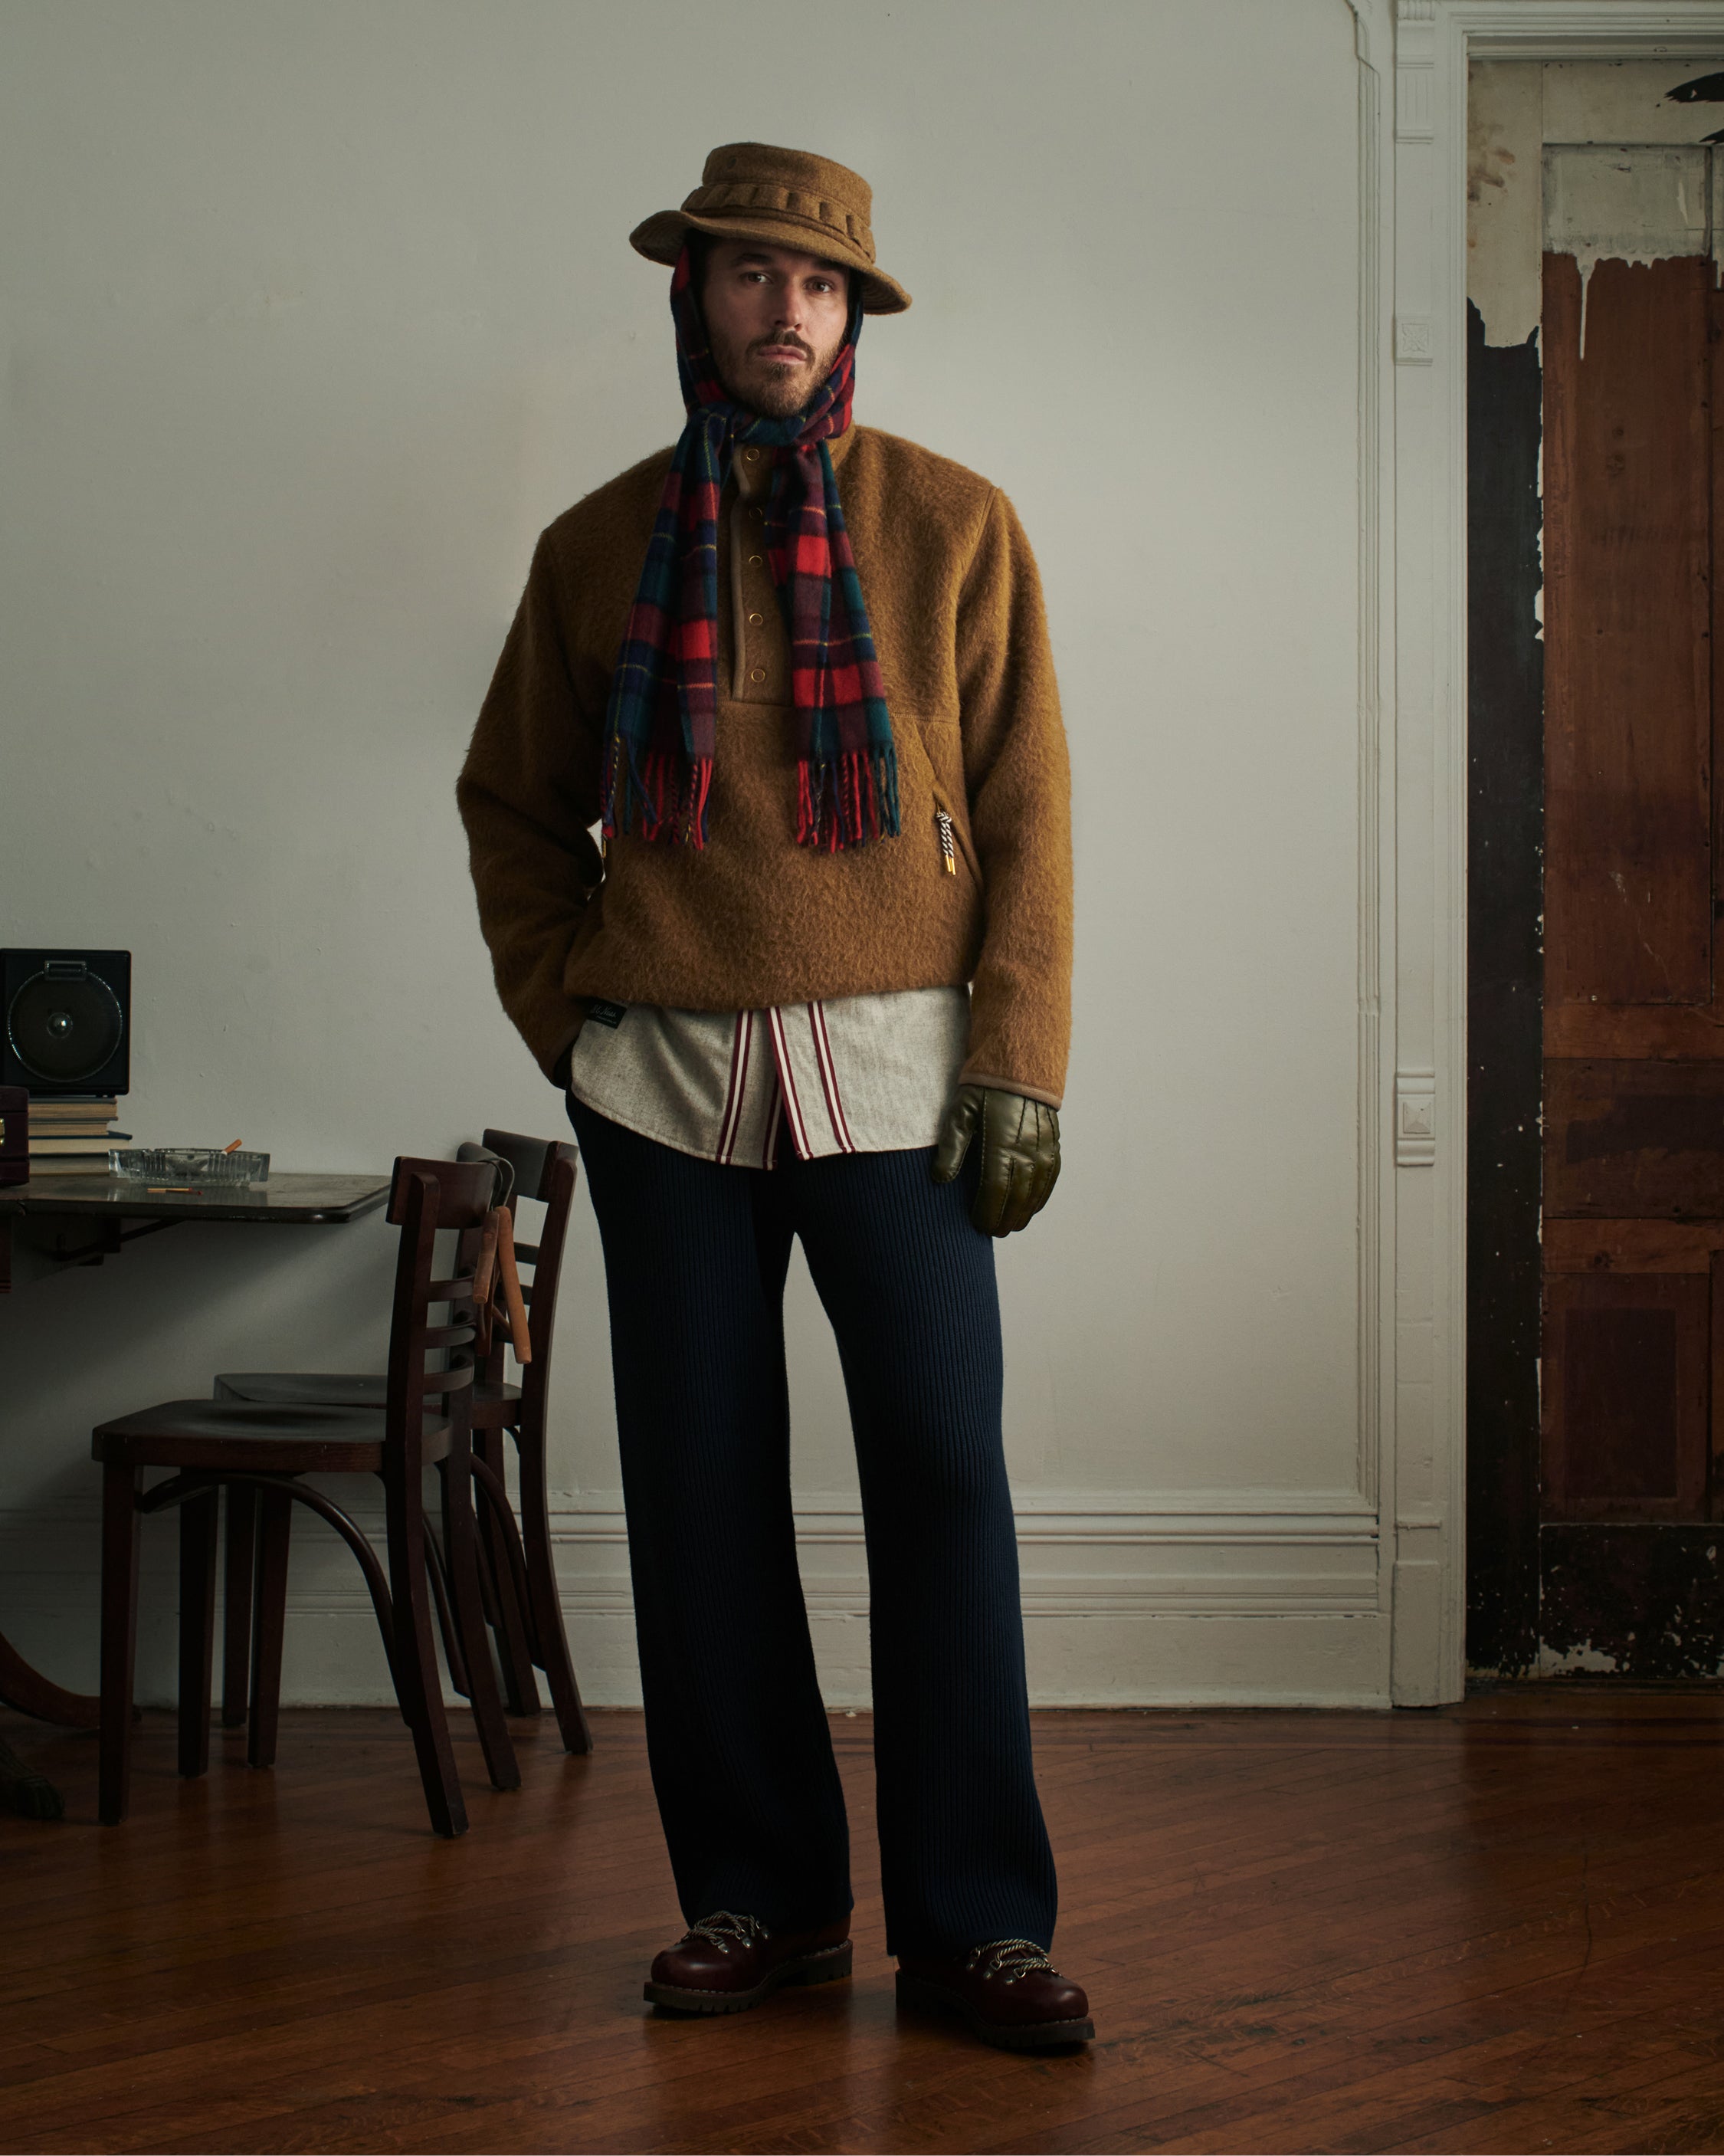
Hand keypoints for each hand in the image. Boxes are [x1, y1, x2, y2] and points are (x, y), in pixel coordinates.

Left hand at [931, 1084, 1060, 1236]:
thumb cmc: (984, 1086)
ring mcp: (1043, 1146)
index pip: (995, 1190)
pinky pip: (1051, 1176)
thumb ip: (951, 1147)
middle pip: (1017, 1196)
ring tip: (1011, 1226)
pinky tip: (1032, 1206)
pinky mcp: (1053, 1142)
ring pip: (1036, 1190)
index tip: (978, 1226)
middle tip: (993, 1232)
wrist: (1020, 1061)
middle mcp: (1027, 1148)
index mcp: (1001, 1143)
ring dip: (1024, 1212)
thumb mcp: (961, 1112)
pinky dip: (1041, 1195)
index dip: (987, 1212)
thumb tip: (940, 1179)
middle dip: (1005, 1218)